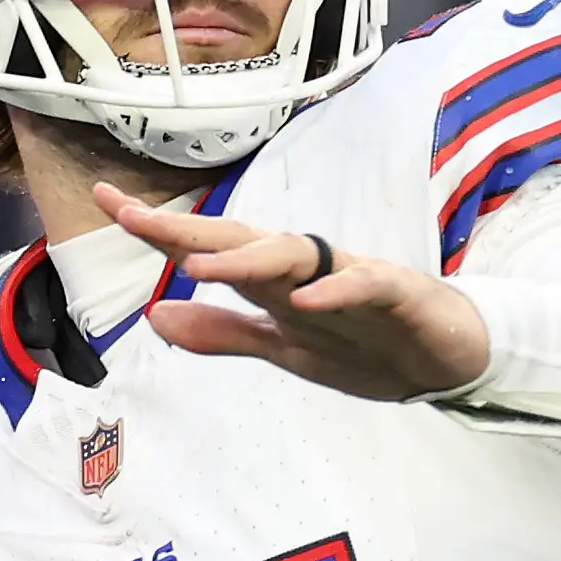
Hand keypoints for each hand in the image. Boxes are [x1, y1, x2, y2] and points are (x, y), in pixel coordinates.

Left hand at [99, 184, 489, 402]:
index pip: (209, 247)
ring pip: (295, 254)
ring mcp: (352, 276)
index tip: (109, 203)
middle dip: (186, 227)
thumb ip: (223, 333)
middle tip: (133, 217)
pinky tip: (306, 297)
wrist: (451, 357)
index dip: (160, 230)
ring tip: (199, 266)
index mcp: (277, 283)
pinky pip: (364, 284)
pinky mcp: (399, 292)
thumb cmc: (368, 344)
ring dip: (246, 259)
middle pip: (240, 239)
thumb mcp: (286, 349)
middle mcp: (307, 269)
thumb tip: (155, 317)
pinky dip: (336, 288)